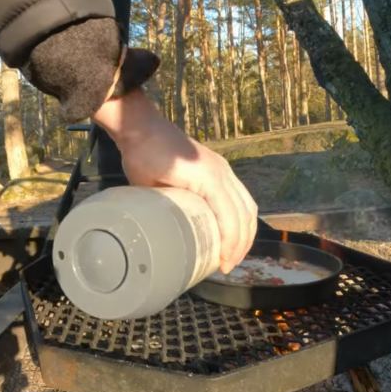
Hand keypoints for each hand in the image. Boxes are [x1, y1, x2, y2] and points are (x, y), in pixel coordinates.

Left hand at [93, 90, 257, 273]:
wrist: (142, 125)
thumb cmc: (143, 154)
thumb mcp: (149, 187)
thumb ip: (166, 210)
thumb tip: (172, 239)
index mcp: (209, 178)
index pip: (230, 217)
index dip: (231, 244)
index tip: (224, 265)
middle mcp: (223, 172)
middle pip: (245, 213)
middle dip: (241, 243)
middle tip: (228, 266)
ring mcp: (224, 169)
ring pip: (248, 205)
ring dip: (245, 231)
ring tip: (233, 253)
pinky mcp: (220, 169)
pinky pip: (241, 196)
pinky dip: (242, 217)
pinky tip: (233, 231)